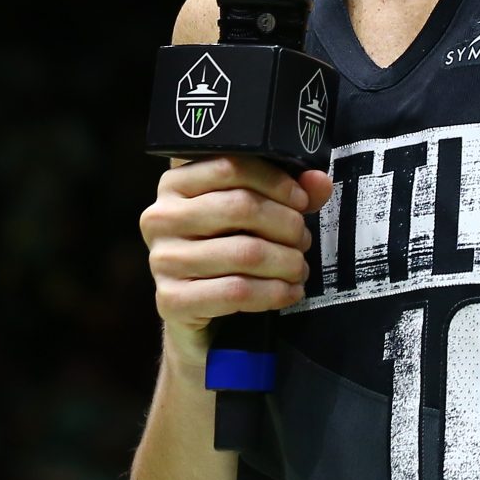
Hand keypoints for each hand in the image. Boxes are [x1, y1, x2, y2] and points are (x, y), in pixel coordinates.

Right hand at [140, 155, 337, 366]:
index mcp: (175, 184)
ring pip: (245, 252)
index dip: (275, 182)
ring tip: (299, 268)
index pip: (231, 166)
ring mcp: (162, 260)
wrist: (197, 312)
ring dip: (286, 262)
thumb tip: (319, 181)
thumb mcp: (254, 215)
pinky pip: (236, 292)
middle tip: (304, 240)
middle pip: (241, 207)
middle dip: (286, 225)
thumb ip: (288, 194)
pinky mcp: (171, 300)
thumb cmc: (226, 250)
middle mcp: (160, 217)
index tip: (302, 201)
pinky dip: (273, 293)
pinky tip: (289, 292)